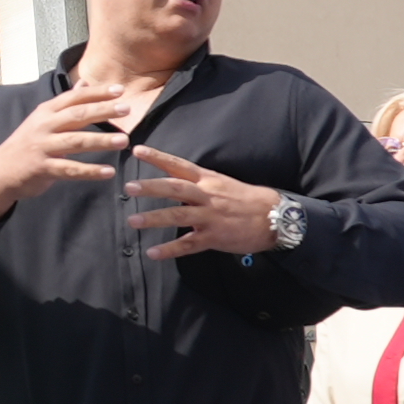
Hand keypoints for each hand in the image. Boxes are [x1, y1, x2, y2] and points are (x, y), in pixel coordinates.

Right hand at [0, 82, 132, 220]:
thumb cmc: (27, 143)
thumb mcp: (42, 119)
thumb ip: (66, 103)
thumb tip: (85, 82)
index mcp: (46, 111)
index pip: (74, 97)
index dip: (97, 93)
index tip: (120, 90)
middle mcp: (44, 126)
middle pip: (77, 115)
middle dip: (103, 111)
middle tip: (127, 109)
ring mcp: (42, 147)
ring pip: (76, 141)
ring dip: (101, 140)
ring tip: (124, 141)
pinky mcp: (42, 168)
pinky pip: (70, 169)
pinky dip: (90, 171)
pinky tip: (109, 172)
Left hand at [122, 147, 284, 258]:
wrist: (274, 217)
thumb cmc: (246, 199)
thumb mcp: (222, 183)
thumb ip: (198, 182)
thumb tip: (174, 178)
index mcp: (208, 180)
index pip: (179, 165)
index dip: (158, 157)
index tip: (137, 150)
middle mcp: (207, 196)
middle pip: (175, 188)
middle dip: (151, 187)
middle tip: (129, 186)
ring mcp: (210, 217)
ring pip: (178, 216)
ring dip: (154, 218)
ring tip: (133, 220)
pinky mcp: (214, 237)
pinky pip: (188, 244)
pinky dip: (169, 250)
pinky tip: (153, 253)